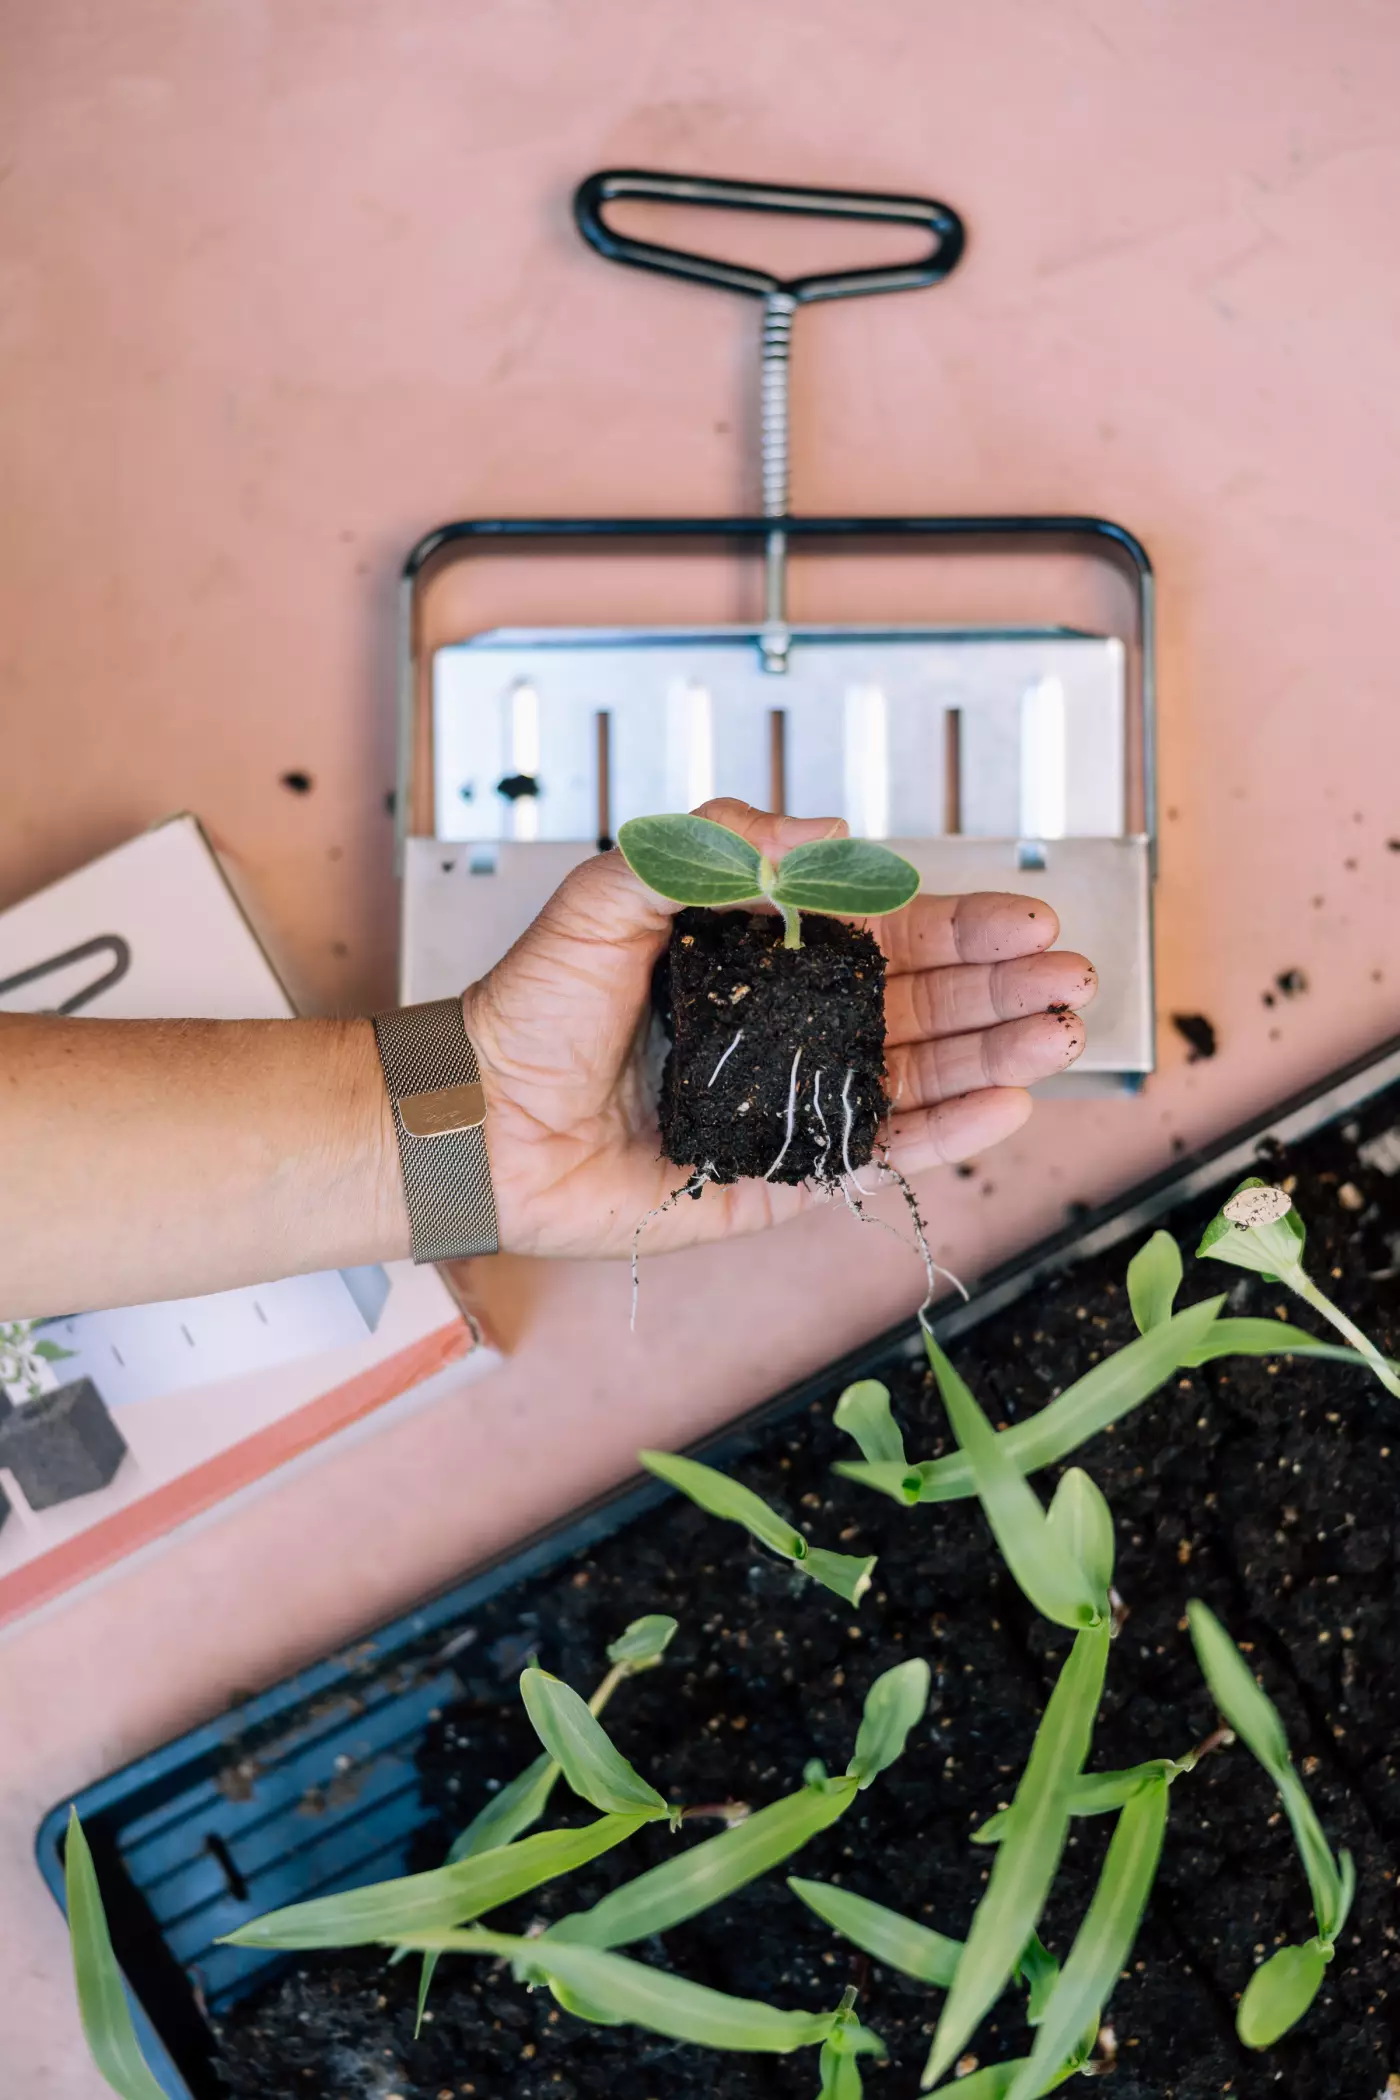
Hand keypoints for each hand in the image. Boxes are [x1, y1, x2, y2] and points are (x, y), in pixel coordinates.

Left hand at [463, 800, 1095, 1259]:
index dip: (963, 927)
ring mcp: (793, 1107)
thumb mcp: (610, 894)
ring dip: (994, 1057)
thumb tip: (826, 831)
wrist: (478, 1121)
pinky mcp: (781, 1178)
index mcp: (766, 960)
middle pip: (924, 1006)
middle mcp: (791, 1032)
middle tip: (1071, 980)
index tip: (1028, 916)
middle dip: (1003, 991)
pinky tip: (1003, 1106)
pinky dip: (941, 1134)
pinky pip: (874, 1155)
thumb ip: (709, 847)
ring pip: (917, 1079)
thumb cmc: (531, 1009)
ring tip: (1059, 1035)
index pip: (889, 938)